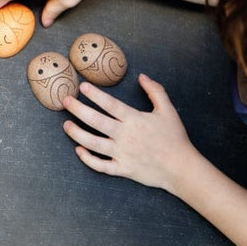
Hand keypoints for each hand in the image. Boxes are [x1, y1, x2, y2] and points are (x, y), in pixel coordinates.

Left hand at [62, 75, 198, 193]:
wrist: (182, 168)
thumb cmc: (175, 138)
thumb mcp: (168, 110)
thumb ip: (155, 91)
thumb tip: (142, 76)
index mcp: (135, 120)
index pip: (110, 104)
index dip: (95, 95)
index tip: (82, 87)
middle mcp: (125, 136)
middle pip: (96, 121)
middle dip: (78, 110)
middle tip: (65, 101)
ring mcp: (122, 154)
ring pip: (93, 143)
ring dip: (77, 134)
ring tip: (66, 125)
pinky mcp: (122, 169)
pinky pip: (101, 165)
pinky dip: (88, 159)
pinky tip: (79, 150)